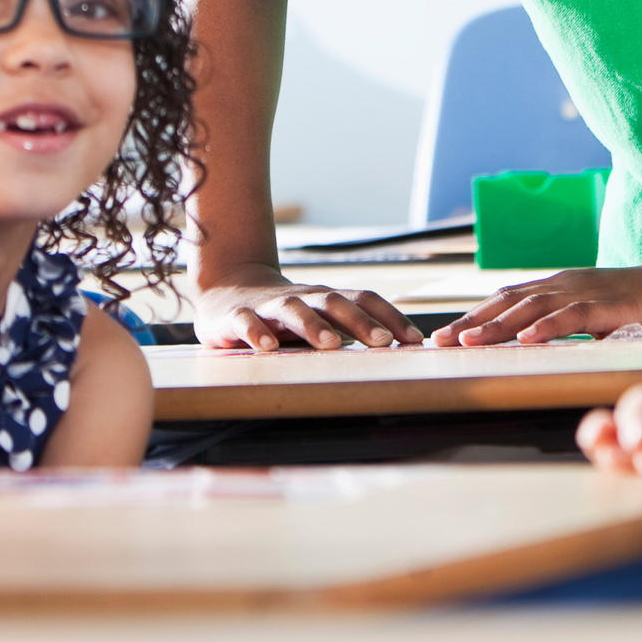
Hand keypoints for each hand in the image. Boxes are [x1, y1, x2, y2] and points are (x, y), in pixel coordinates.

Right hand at [195, 273, 422, 351]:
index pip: (364, 299)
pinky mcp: (236, 316)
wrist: (227, 291)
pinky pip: (247, 322)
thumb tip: (400, 350)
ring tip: (330, 344)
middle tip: (383, 342)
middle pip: (335, 303)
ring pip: (294, 309)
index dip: (391, 317)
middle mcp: (303, 297)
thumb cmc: (285, 313)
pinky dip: (257, 332)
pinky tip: (267, 347)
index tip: (414, 340)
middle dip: (361, 322)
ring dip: (313, 325)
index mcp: (326, 298)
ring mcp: (270, 305)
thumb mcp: (320, 319)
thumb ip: (350, 332)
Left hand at [433, 255, 641, 346]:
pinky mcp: (612, 304)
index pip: (506, 303)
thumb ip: (570, 331)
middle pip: (508, 303)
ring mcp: (588, 293)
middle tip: (436, 343)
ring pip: (532, 308)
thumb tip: (535, 349)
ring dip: (497, 325)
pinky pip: (574, 316)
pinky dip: (548, 326)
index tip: (441, 339)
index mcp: (560, 290)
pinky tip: (527, 339)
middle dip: (470, 323)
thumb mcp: (598, 319)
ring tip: (468, 342)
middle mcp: (566, 286)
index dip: (473, 320)